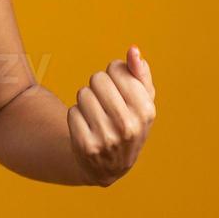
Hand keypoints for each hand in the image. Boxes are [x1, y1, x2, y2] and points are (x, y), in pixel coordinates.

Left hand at [66, 45, 156, 186]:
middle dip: (98, 86)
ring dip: (86, 101)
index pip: (116, 68)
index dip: (114, 73)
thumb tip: (133, 50)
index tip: (118, 87)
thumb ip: (140, 73)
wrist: (110, 166)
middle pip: (97, 79)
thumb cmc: (128, 124)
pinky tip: (87, 128)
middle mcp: (128, 125)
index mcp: (146, 110)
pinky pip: (72, 112)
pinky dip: (77, 116)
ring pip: (83, 94)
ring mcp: (107, 138)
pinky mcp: (86, 145)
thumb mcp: (142, 101)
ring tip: (97, 115)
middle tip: (105, 102)